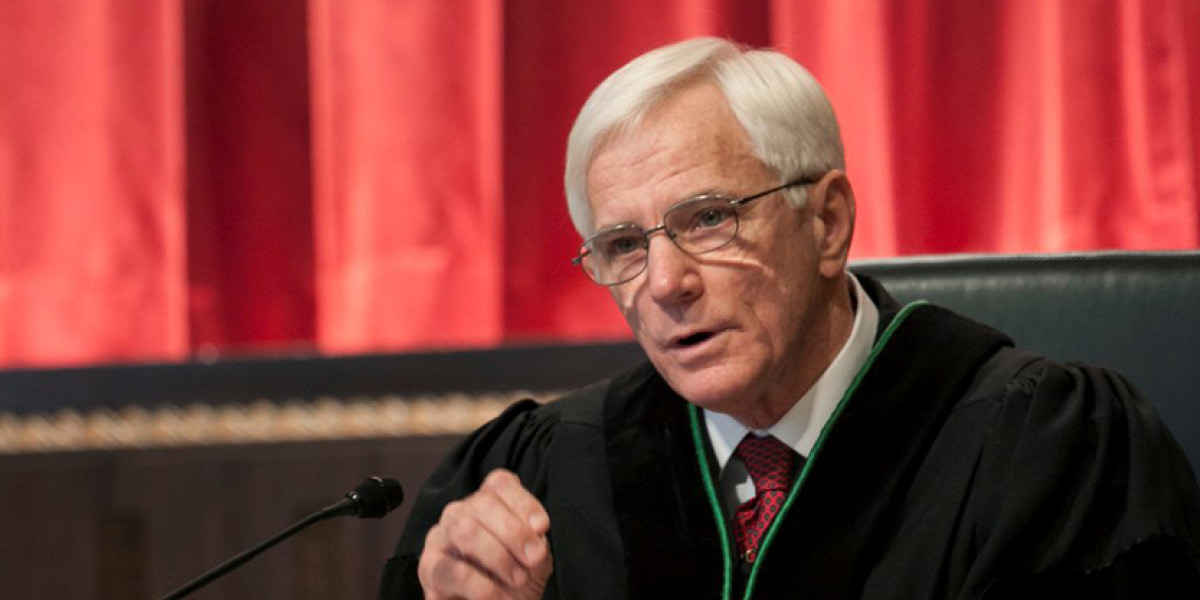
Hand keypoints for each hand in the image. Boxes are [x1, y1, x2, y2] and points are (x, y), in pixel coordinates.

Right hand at [418, 469, 552, 598]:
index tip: (542, 527)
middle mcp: (459, 514)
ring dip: (497, 556)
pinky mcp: (429, 570)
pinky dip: (480, 585)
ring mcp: (440, 538)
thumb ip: (534, 539)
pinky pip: (452, 570)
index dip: (522, 502)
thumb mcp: (533, 557)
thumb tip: (536, 529)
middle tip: (533, 558)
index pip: (499, 484)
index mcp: (485, 504)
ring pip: (465, 530)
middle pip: (483, 504)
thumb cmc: (514, 580)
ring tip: (518, 578)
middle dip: (514, 532)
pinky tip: (498, 597)